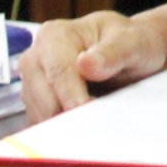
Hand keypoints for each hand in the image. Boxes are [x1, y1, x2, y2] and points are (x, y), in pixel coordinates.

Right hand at [20, 11, 166, 121]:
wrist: (132, 54)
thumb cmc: (131, 44)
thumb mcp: (133, 43)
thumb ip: (113, 53)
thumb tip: (86, 64)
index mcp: (54, 35)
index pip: (58, 72)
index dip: (73, 96)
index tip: (88, 111)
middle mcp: (35, 58)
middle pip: (45, 99)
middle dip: (70, 114)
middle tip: (99, 123)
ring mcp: (32, 83)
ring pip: (42, 116)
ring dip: (67, 125)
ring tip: (97, 122)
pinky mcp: (36, 104)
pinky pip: (43, 126)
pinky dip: (63, 131)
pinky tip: (87, 127)